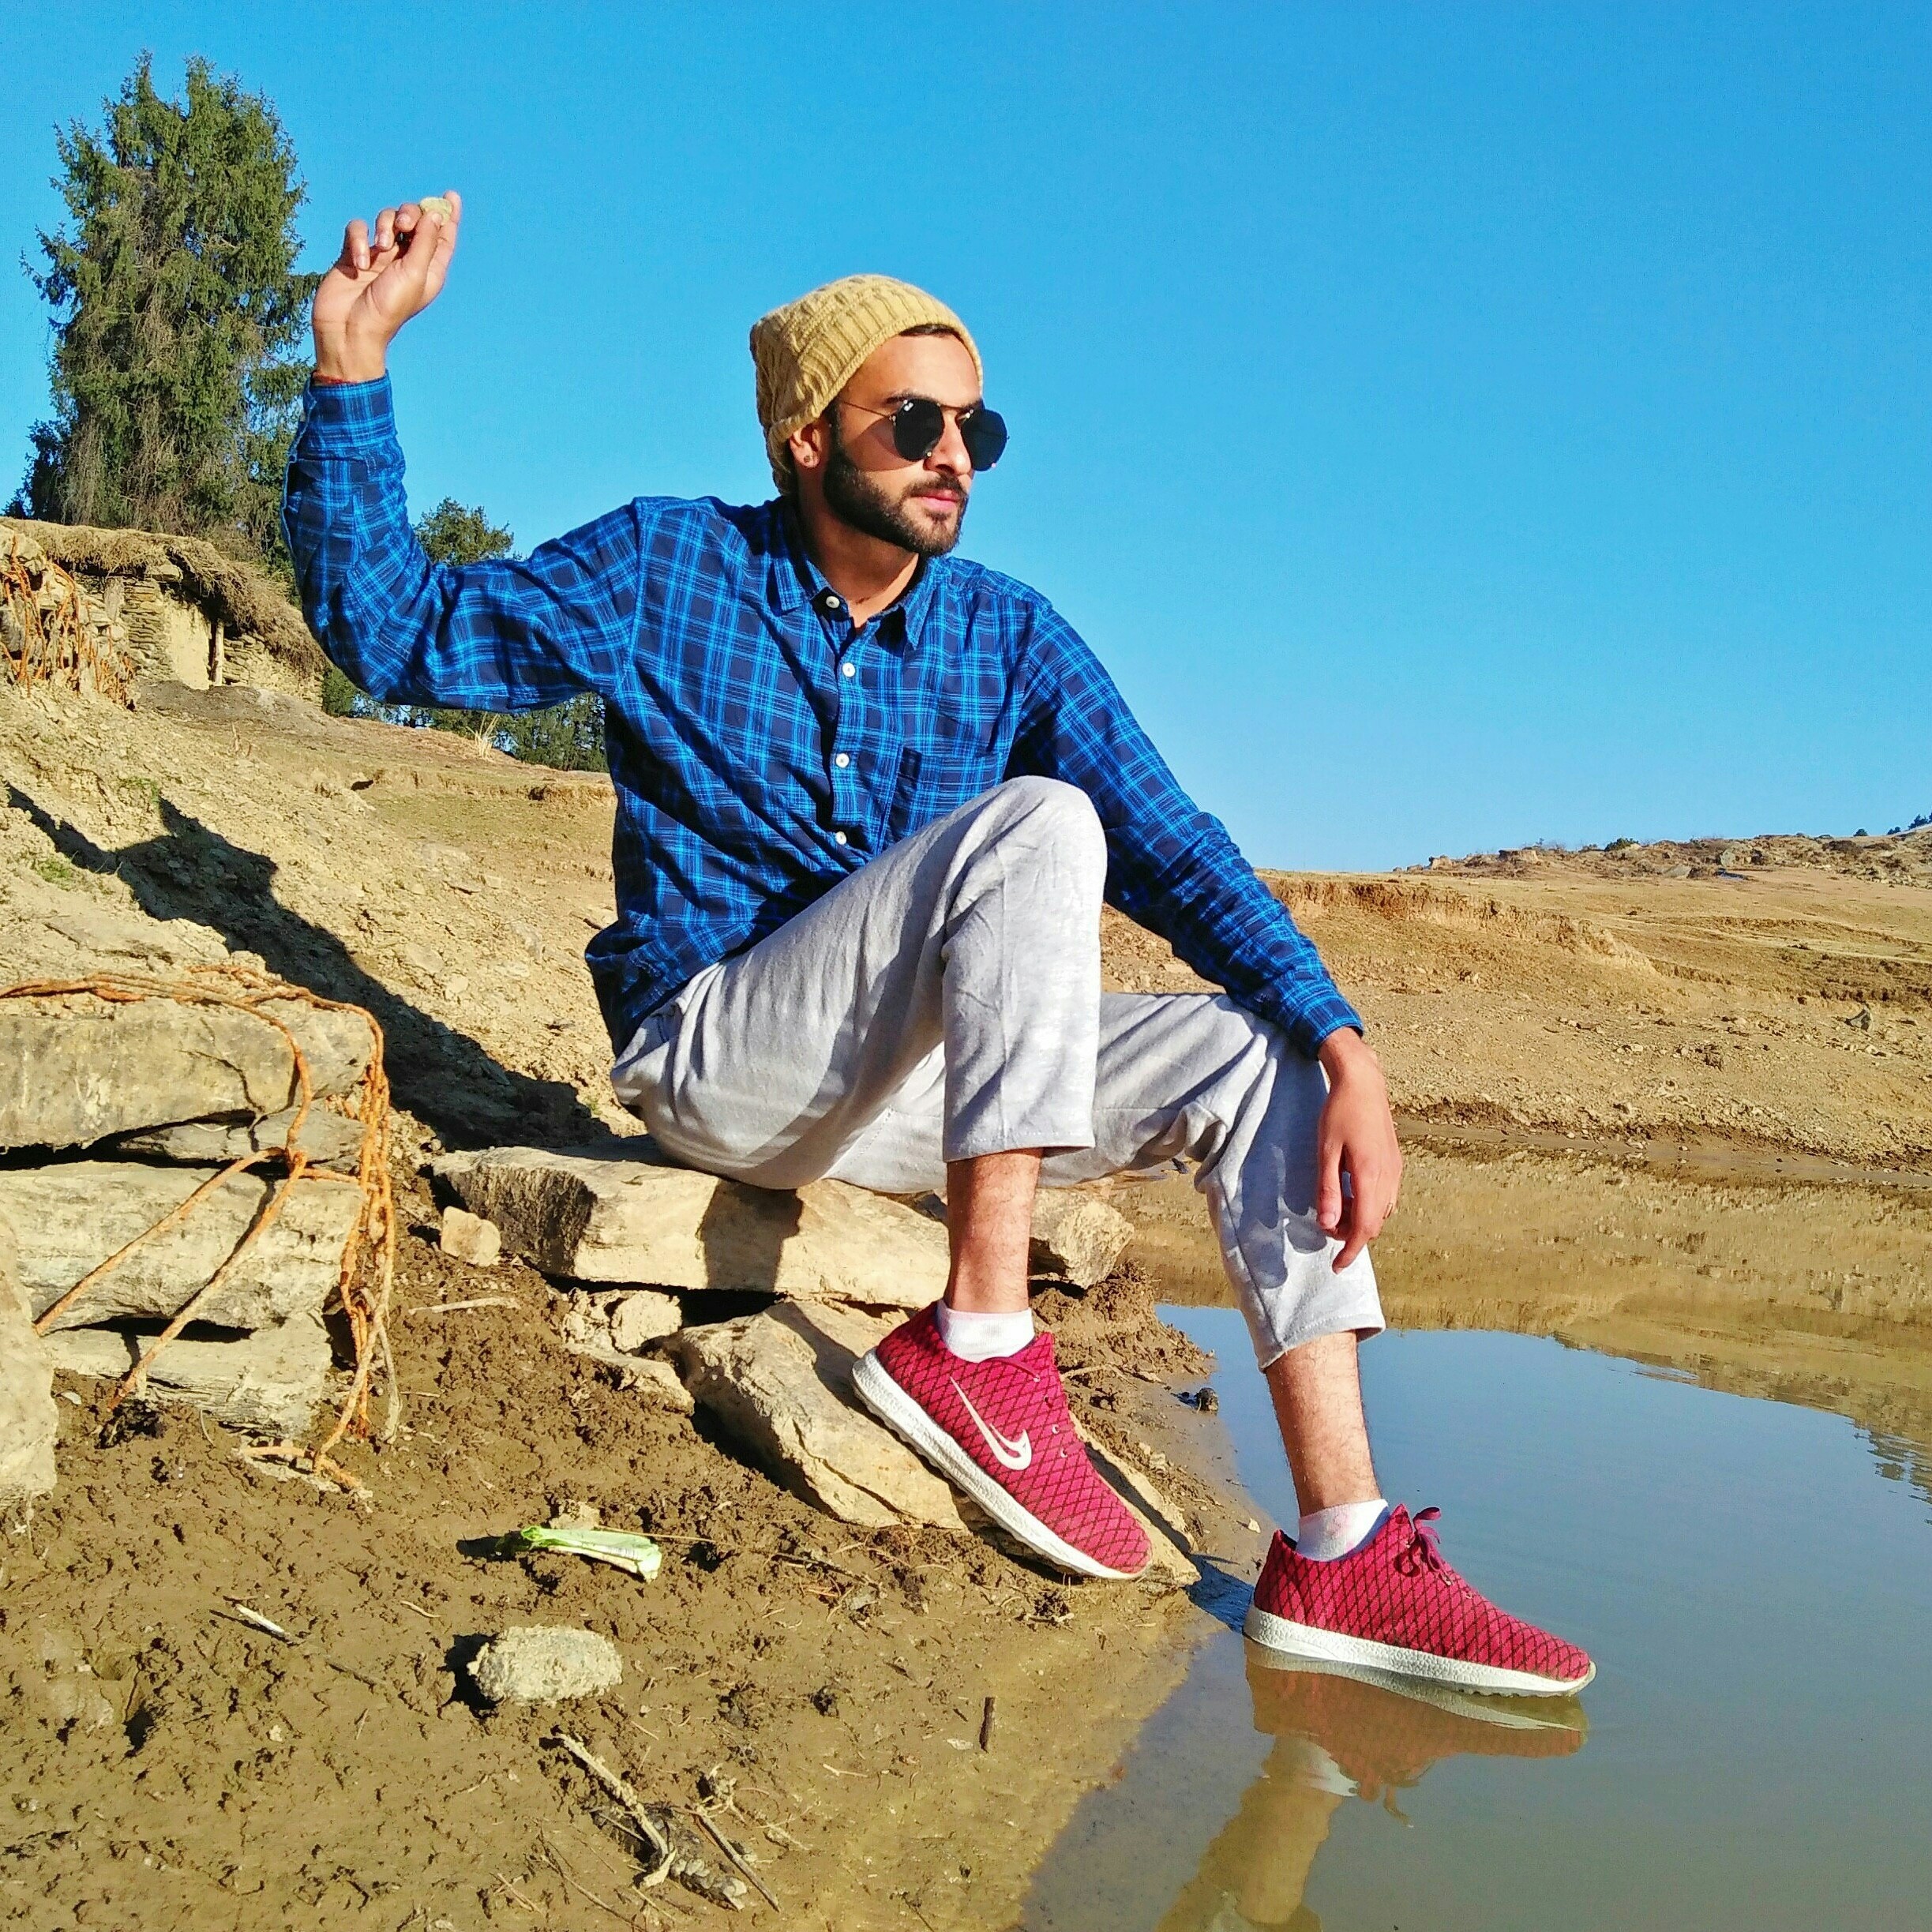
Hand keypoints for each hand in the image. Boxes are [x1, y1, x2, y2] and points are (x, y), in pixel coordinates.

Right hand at [311, 191, 462, 383]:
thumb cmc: (388, 308)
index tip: (450, 195)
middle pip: (414, 219)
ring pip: (385, 219)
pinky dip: (358, 239)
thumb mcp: (415, 274)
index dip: (447, 214)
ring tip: (381, 247)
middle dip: (409, 214)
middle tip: (404, 225)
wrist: (350, 329)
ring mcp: (380, 255)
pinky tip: (360, 261)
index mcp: (429, 268)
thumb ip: (426, 241)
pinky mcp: (355, 252)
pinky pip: (358, 228)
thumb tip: (435, 214)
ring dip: (383, 225)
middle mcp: (407, 259)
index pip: (443, 235)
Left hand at [1314, 1028, 1401, 1270]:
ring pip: (1382, 1212)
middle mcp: (1389, 1177)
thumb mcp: (1326, 1152)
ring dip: (1360, 1219)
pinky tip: (1350, 1191)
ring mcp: (1396, 1170)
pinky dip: (1368, 1204)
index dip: (1351, 1251)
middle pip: (1375, 1224)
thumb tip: (1328, 1224)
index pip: (1365, 1228)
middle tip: (1325, 1223)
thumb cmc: (1339, 1114)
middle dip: (1351, 1234)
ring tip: (1335, 1205)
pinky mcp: (1395, 1163)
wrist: (1364, 1082)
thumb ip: (1328, 1190)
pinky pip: (1386, 1197)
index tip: (1336, 1266)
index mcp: (1371, 1176)